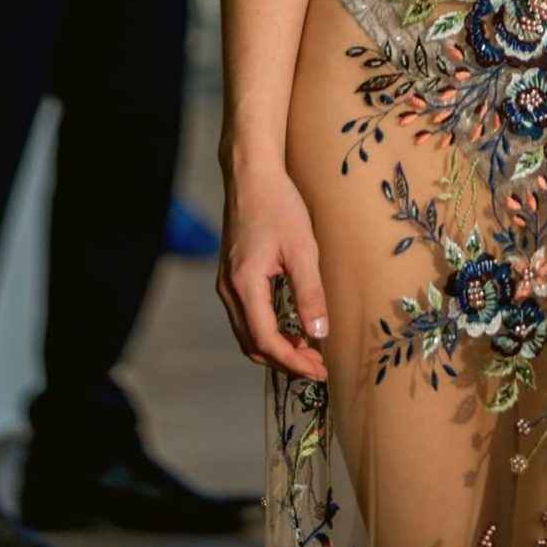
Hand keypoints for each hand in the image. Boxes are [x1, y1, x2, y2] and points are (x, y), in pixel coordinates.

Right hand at [217, 164, 329, 378]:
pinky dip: (266, 330)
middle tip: (317, 367)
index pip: (266, 340)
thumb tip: (319, 334)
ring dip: (275, 348)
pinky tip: (290, 326)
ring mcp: (226, 284)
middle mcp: (229, 290)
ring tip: (308, 351)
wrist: (252, 175)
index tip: (320, 371)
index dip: (293, 361)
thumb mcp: (303, 249)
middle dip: (285, 361)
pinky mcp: (231, 276)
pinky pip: (246, 316)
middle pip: (252, 344)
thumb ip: (310, 293)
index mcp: (245, 285)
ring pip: (247, 333)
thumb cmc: (279, 206)